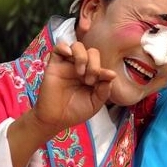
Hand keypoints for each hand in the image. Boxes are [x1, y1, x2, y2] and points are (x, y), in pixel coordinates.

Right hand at [7, 41, 116, 166]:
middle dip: (94, 64)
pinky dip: (64, 47)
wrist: (55, 119)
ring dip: (82, 56)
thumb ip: (104, 90)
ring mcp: (67, 65)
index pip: (101, 65)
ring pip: (77, 46)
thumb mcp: (94, 104)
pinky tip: (68, 55)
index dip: (105, 71)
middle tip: (89, 80)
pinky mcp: (54, 65)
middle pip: (92, 52)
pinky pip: (58, 47)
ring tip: (80, 72)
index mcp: (92, 76)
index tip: (108, 77)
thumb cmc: (75, 112)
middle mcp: (81, 68)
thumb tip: (112, 75)